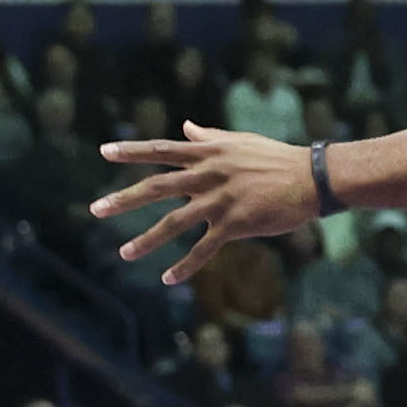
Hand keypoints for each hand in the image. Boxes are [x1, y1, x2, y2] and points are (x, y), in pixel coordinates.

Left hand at [93, 127, 316, 281]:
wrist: (310, 178)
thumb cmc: (276, 158)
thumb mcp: (240, 142)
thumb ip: (209, 138)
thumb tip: (187, 128)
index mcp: (208, 153)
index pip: (161, 150)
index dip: (131, 151)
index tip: (104, 151)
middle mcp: (208, 174)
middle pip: (157, 187)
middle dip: (124, 199)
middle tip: (96, 209)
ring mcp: (220, 200)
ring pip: (174, 222)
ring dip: (146, 240)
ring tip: (124, 253)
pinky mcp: (235, 223)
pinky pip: (204, 248)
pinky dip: (185, 266)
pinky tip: (168, 278)